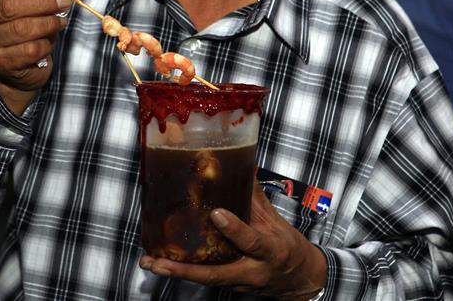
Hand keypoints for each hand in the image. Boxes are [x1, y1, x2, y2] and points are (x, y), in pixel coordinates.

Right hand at [0, 0, 71, 114]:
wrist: (20, 61)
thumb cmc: (26, 22)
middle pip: (10, 5)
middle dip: (43, 2)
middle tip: (64, 1)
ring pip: (21, 29)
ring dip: (48, 23)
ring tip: (61, 21)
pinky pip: (29, 50)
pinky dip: (45, 44)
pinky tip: (50, 41)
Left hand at [139, 185, 326, 299]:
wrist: (301, 280)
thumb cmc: (289, 248)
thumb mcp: (277, 222)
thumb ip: (255, 198)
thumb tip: (241, 165)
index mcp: (270, 251)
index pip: (251, 242)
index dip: (234, 229)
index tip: (216, 215)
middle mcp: (253, 271)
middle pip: (216, 274)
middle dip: (184, 270)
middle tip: (157, 261)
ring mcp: (239, 282)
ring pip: (205, 280)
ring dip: (176, 273)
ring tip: (150, 263)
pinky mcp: (230, 286)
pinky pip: (206, 278)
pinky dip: (183, 272)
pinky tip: (162, 263)